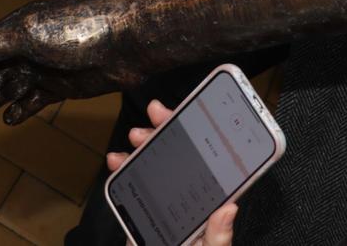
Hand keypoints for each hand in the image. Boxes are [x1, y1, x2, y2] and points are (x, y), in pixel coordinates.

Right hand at [0, 0, 142, 125]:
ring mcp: (44, 66)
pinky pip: (34, 98)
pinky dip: (20, 108)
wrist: (130, 42)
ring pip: (5, 88)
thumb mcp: (27, 35)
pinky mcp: (63, 84)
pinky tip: (8, 119)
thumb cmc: (80, 31)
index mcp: (14, 30)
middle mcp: (26, 47)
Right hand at [106, 100, 237, 244]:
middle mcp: (188, 200)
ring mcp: (164, 205)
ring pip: (156, 167)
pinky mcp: (143, 214)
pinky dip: (124, 171)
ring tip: (136, 137)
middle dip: (168, 131)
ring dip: (144, 147)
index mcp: (210, 206)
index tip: (193, 113)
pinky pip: (133, 187)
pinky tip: (117, 162)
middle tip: (157, 113)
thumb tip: (229, 209)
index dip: (203, 135)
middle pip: (181, 157)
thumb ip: (217, 238)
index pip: (210, 163)